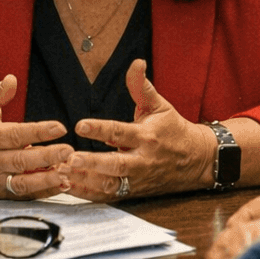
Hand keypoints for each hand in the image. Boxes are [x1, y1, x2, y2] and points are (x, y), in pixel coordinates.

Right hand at [0, 75, 72, 198]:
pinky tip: (60, 185)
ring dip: (47, 180)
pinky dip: (42, 191)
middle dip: (47, 157)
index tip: (60, 127)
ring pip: (22, 183)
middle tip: (69, 152)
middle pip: (21, 160)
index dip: (38, 131)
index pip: (15, 134)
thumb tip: (12, 79)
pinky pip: (22, 194)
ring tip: (68, 173)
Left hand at [60, 60, 215, 200]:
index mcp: (147, 136)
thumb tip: (136, 62)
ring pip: (111, 184)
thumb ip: (142, 86)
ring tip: (62, 175)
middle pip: (116, 164)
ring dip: (86, 181)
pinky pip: (109, 196)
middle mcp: (142, 160)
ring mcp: (138, 179)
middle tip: (70, 159)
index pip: (120, 132)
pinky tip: (69, 187)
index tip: (80, 125)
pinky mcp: (134, 192)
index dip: (100, 129)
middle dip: (93, 163)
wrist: (196, 160)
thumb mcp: (160, 105)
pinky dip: (89, 194)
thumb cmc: (173, 129)